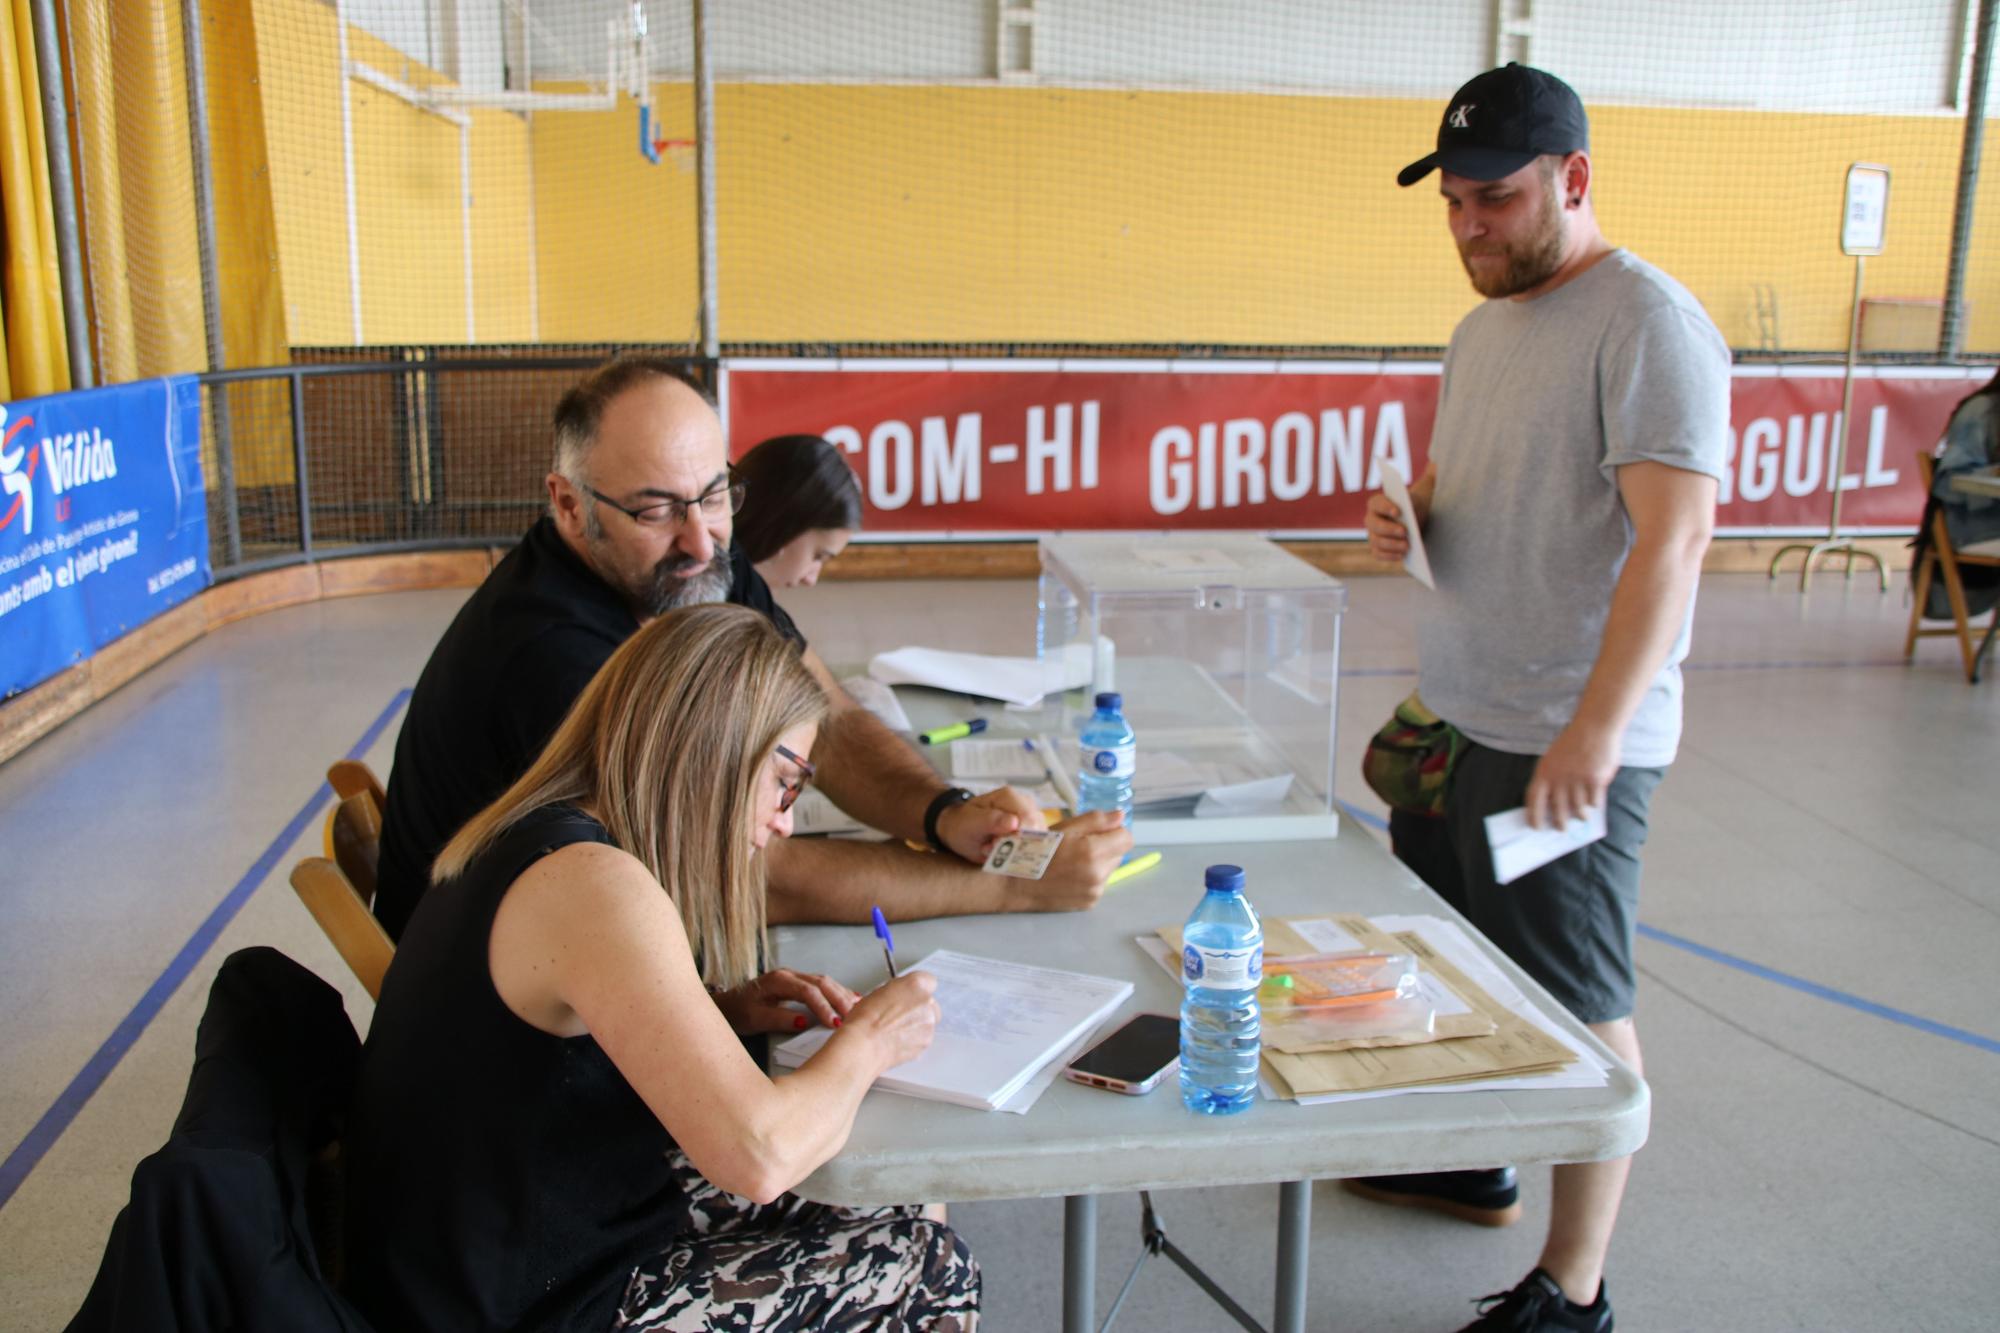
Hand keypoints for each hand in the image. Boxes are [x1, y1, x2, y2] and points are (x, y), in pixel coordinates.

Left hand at [712, 968, 860, 1034]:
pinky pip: (822, 985)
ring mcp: (794, 977)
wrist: (725, 1006)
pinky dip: (837, 992)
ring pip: (825, 982)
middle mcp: (789, 975)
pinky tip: (851, 999)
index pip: (808, 991)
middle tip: (853, 1017)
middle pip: (822, 982)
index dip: (824, 1007)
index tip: (834, 1024)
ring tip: (857, 1010)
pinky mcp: (797, 984)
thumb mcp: (755, 1019)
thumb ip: (780, 1019)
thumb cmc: (738, 1012)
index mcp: (778, 980)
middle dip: (840, 999)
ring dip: (841, 995)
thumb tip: (804, 1021)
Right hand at [843, 970, 938, 1070]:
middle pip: (930, 1003)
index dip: (916, 989)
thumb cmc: (865, 1020)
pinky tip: (896, 1040)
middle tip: (899, 1014)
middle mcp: (926, 1003)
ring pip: (927, 1022)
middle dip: (918, 1008)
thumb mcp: (878, 991)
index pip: (927, 981)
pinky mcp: (925, 1043)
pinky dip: (913, 1039)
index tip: (908, 994)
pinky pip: (922, 1038)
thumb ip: (898, 990)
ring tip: (894, 1029)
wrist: (863, 1046)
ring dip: (916, 1024)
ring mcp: (928, 1024)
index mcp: (916, 984)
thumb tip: (899, 996)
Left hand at [935, 786, 1045, 862]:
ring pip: (1038, 842)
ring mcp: (1031, 817)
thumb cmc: (963, 824)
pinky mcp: (1032, 831)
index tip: (995, 844)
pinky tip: (1002, 850)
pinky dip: (1018, 854)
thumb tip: (1014, 822)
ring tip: (993, 846)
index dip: (1016, 837)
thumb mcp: (970, 823)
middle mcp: (1024, 804)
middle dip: (1014, 846)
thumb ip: (990, 821)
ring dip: (1016, 851)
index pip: (1028, 819)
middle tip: (990, 846)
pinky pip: (1035, 848)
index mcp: (1009, 797)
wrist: (960, 828)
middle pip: (1036, 831)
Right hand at [1001, 808, 1132, 911]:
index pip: (1126, 838)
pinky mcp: (1089, 902)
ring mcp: (1094, 891)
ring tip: (1072, 861)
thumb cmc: (1035, 851)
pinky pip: (1099, 884)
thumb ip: (1096, 820)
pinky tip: (1070, 874)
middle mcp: (1097, 874)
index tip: (1097, 831)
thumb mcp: (1064, 828)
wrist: (1014, 883)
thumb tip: (1120, 816)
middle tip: (1078, 845)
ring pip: (1109, 869)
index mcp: (1092, 851)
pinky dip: (1090, 877)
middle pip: (1118, 853)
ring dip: (1098, 862)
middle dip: (1105, 846)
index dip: (1113, 831)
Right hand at [1364, 490, 1409, 561]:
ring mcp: (1371, 535)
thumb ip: (1411, 503)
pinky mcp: (1376, 548)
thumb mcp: (1413, 501)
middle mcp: (1370, 519)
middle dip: (1390, 529)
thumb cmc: (1412, 508)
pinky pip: (1379, 554)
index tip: (1398, 512)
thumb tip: (1411, 516)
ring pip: (1377, 541)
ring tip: (1407, 546)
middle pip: (1376, 525)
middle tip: (1404, 532)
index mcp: (1376, 504)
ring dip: (1392, 544)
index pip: (1378, 504)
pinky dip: (1390, 556)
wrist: (1414, 519)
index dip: (1386, 508)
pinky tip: (1402, 555)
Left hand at [1526, 722, 1619, 829]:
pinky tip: (1594, 802)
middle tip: (1561, 829)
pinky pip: (1594, 802)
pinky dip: (1594, 804)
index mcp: (1544, 773)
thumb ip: (1551, 779)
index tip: (1536, 827)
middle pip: (1557, 810)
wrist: (1593, 728)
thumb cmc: (1572, 745)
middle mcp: (1559, 779)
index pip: (1534, 801)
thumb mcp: (1553, 759)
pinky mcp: (1596, 781)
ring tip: (1581, 818)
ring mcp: (1578, 781)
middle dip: (1559, 823)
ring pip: (1578, 809)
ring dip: (1579, 816)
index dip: (1534, 816)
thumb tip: (1551, 805)